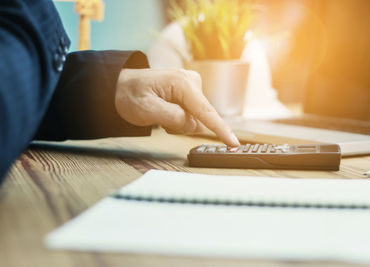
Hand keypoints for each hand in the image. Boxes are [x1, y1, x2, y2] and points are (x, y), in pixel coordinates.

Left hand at [115, 68, 239, 146]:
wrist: (120, 85)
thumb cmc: (129, 95)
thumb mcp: (146, 109)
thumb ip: (173, 118)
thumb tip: (193, 125)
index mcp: (182, 83)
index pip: (206, 111)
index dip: (220, 129)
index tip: (233, 143)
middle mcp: (192, 81)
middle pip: (199, 117)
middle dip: (181, 124)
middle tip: (159, 119)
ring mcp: (192, 86)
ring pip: (195, 118)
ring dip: (178, 122)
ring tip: (160, 112)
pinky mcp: (190, 92)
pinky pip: (191, 114)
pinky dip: (178, 118)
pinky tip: (165, 110)